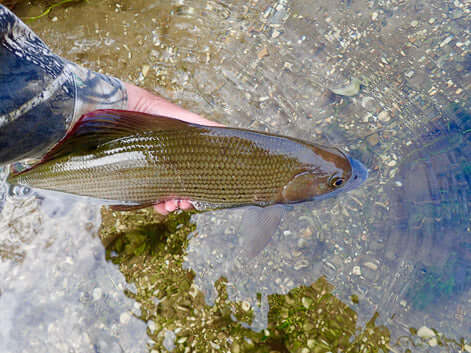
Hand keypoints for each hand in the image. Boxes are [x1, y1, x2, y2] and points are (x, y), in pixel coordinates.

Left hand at [124, 83, 221, 214]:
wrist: (117, 107)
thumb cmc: (151, 110)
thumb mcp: (181, 118)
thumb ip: (204, 126)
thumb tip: (227, 133)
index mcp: (178, 153)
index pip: (193, 175)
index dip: (200, 187)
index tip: (202, 195)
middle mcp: (164, 163)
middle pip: (179, 187)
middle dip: (185, 199)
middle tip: (184, 203)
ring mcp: (148, 169)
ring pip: (162, 193)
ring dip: (170, 203)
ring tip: (171, 205)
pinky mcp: (130, 175)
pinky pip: (142, 194)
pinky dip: (152, 202)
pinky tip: (157, 205)